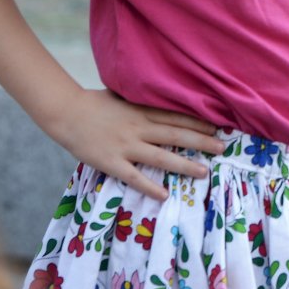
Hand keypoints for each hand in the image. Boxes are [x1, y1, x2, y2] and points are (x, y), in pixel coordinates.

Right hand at [43, 88, 223, 201]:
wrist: (66, 112)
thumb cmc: (95, 103)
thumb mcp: (123, 95)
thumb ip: (142, 99)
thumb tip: (161, 94)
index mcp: (142, 110)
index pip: (177, 116)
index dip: (199, 121)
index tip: (219, 125)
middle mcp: (138, 127)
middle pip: (176, 135)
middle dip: (201, 141)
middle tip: (223, 148)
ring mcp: (126, 146)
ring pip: (161, 157)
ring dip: (184, 165)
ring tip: (204, 172)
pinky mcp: (111, 162)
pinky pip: (134, 176)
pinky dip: (150, 186)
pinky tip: (165, 195)